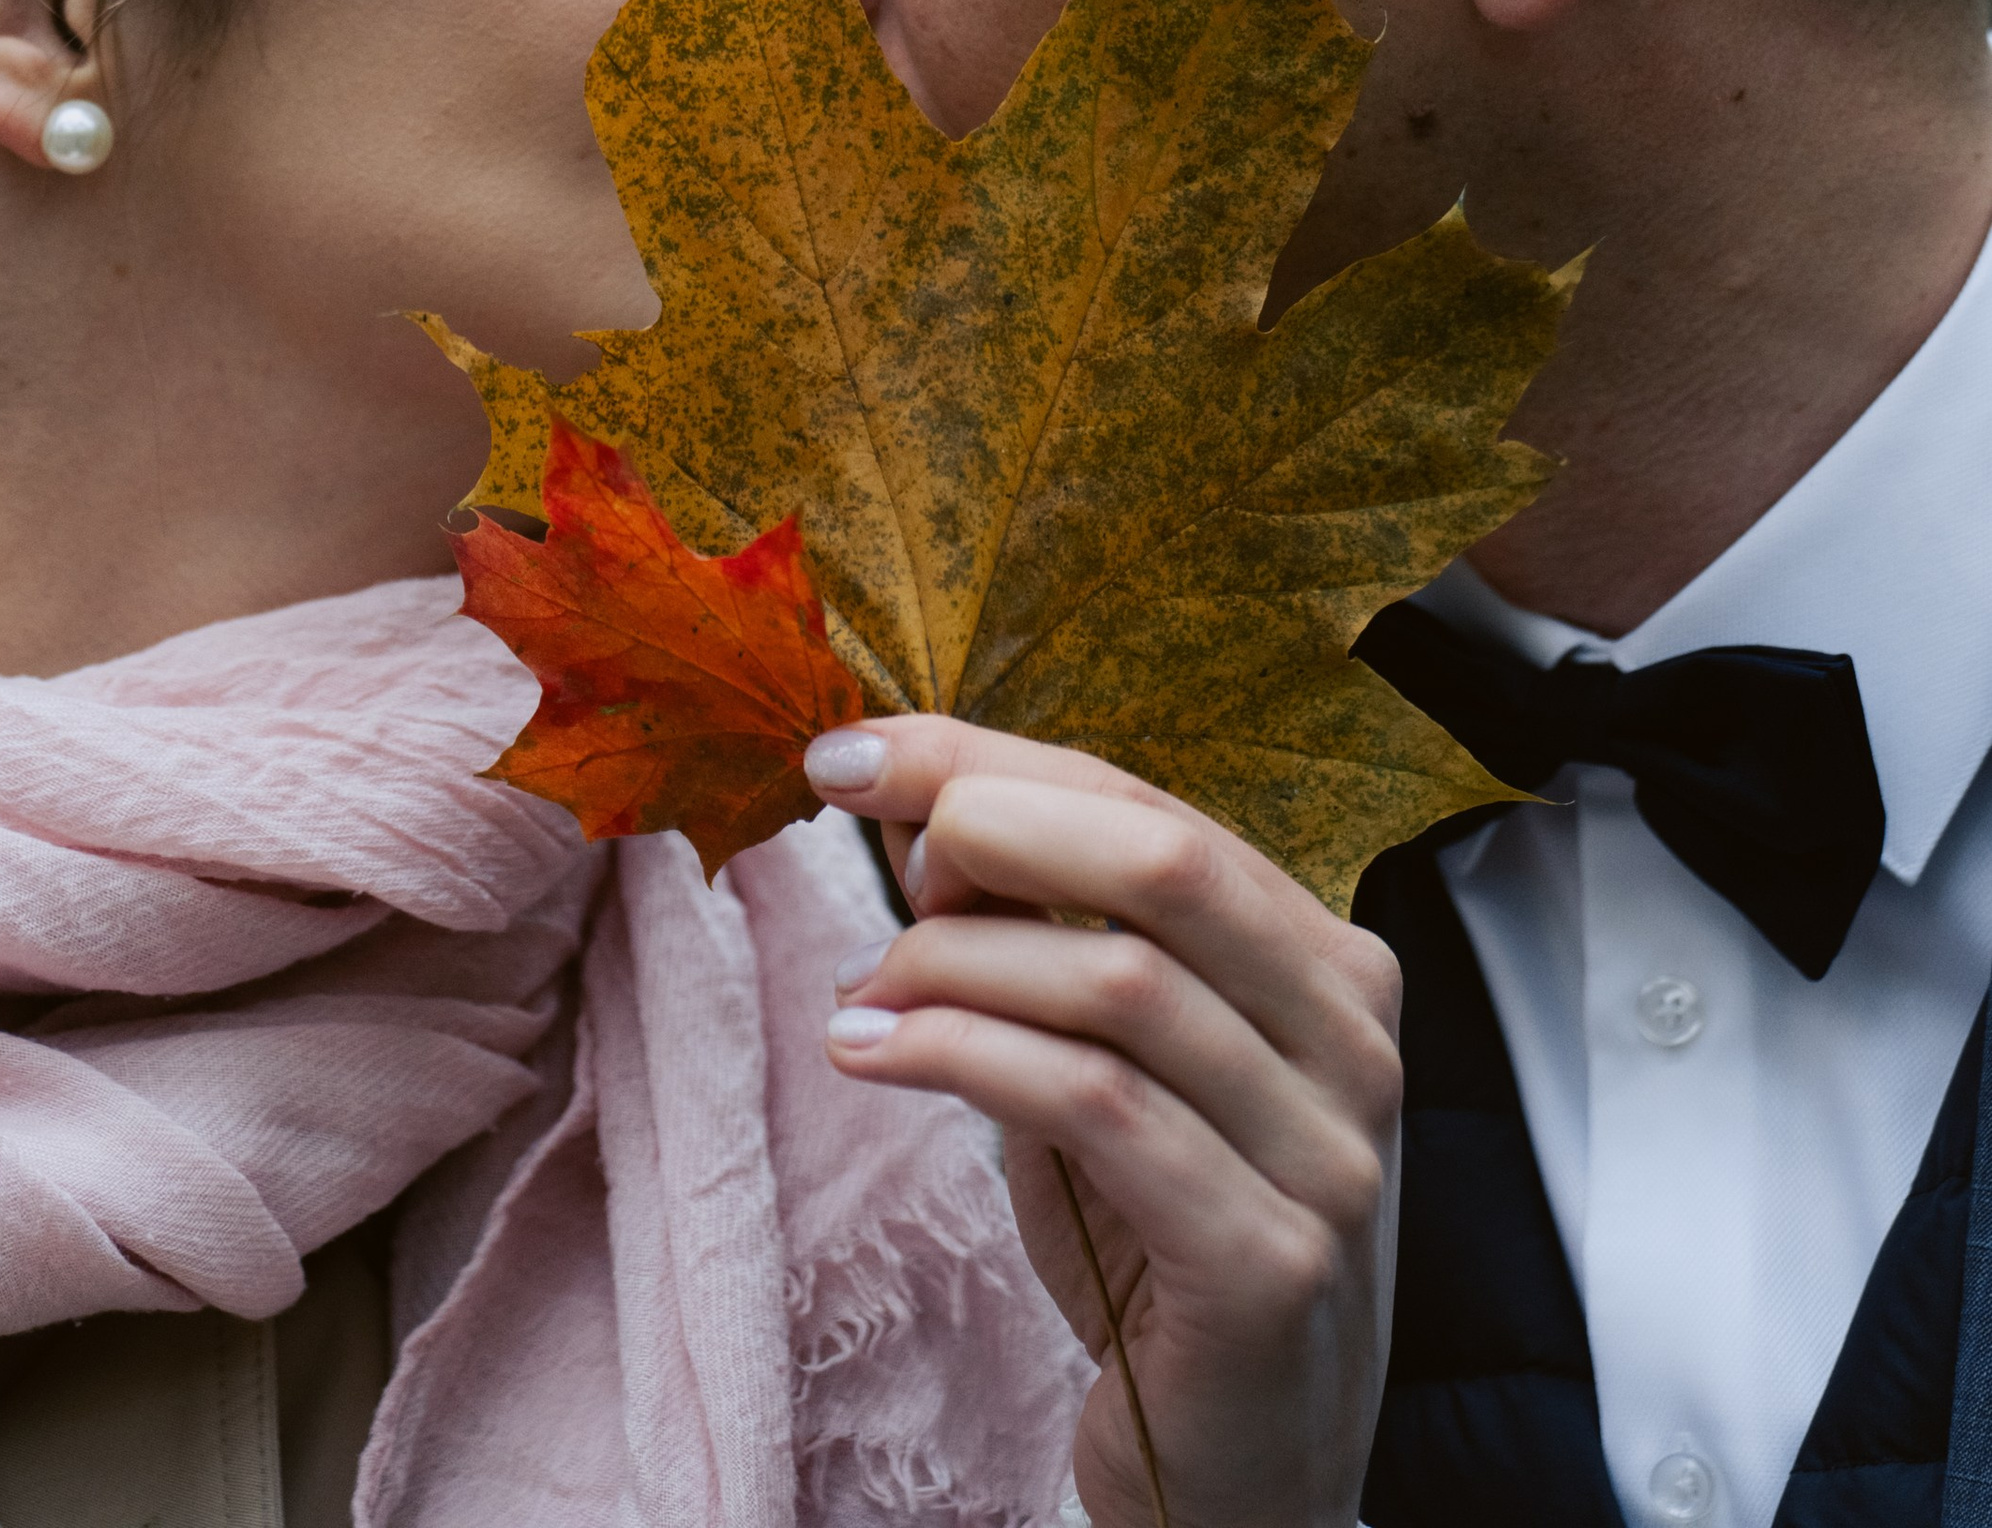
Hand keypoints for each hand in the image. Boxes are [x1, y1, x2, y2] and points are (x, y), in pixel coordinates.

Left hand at [804, 717, 1398, 1527]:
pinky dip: (962, 1057)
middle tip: (864, 841)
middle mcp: (1351, 1041)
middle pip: (1160, 863)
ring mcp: (1326, 1155)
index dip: (994, 761)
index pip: (1154, 811)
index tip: (854, 750)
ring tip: (860, 996)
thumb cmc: (1162, 1247)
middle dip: (987, 822)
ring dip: (952, 963)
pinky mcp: (1270, 1262)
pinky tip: (872, 1055)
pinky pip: (1096, 1108)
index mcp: (1325, 964)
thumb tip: (915, 805)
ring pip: (1119, 984)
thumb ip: (1045, 942)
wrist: (1244, 1471)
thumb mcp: (1110, 1065)